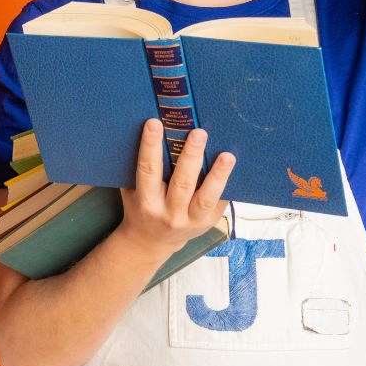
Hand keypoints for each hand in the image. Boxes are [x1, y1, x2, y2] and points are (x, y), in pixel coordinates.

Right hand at [120, 119, 233, 257]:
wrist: (151, 241)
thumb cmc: (140, 207)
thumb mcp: (133, 190)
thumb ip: (138, 168)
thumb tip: (150, 129)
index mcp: (147, 202)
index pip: (148, 171)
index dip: (150, 147)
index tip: (154, 123)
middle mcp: (169, 214)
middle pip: (182, 183)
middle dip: (191, 156)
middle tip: (199, 132)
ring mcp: (191, 221)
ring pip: (206, 198)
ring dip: (218, 175)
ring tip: (227, 156)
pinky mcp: (208, 223)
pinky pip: (219, 203)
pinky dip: (226, 185)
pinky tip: (232, 168)